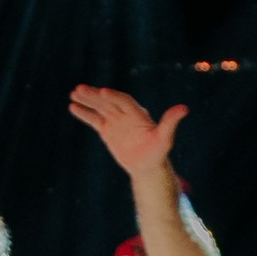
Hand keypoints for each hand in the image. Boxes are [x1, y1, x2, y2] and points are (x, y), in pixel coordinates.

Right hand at [68, 84, 187, 175]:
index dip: (112, 96)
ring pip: (99, 108)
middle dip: (94, 96)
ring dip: (87, 100)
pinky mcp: (107, 129)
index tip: (100, 92)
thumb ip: (170, 122)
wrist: (147, 166)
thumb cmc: (157, 153)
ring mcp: (115, 121)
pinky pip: (94, 119)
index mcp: (137, 113)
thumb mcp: (165, 139)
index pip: (123, 101)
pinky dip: (84, 113)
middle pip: (108, 101)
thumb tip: (184, 109)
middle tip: (79, 89)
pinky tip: (72, 106)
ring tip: (73, 93)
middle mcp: (125, 114)